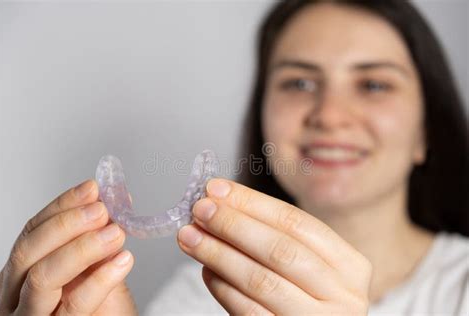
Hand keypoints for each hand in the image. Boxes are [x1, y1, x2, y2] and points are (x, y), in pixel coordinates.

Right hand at [0, 179, 136, 314]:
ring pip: (42, 277)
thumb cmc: (102, 309)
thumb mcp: (98, 268)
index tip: (92, 189)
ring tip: (116, 233)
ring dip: (82, 248)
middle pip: (28, 251)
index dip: (62, 206)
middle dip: (67, 224)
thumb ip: (100, 236)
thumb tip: (115, 199)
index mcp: (22, 273)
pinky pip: (74, 305)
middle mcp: (16, 295)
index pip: (32, 231)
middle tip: (101, 210)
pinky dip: (100, 280)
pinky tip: (122, 261)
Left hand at [177, 178, 371, 314]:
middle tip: (200, 210)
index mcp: (350, 266)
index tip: (216, 189)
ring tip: (190, 237)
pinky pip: (248, 311)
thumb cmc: (308, 298)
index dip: (252, 202)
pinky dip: (222, 287)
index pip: (296, 222)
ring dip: (218, 253)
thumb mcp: (308, 266)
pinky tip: (206, 270)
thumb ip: (274, 237)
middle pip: (280, 249)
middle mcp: (342, 296)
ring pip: (260, 280)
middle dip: (233, 224)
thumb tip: (221, 202)